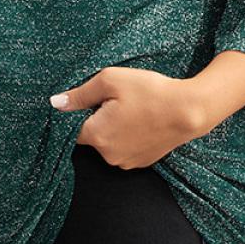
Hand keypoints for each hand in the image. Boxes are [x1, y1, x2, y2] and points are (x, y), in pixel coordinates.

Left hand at [51, 67, 205, 168]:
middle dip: (98, 118)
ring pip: (108, 142)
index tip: (91, 100)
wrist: (189, 110)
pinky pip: (124, 148)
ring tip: (133, 109)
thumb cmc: (149, 91)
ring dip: (114, 128)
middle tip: (117, 100)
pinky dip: (128, 136)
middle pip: (91, 135)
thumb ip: (79, 94)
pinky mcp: (142, 162)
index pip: (71, 129)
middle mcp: (108, 155)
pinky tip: (142, 120)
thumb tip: (55, 103)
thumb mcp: (110, 80)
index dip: (78, 112)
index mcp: (96, 135)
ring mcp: (126, 162)